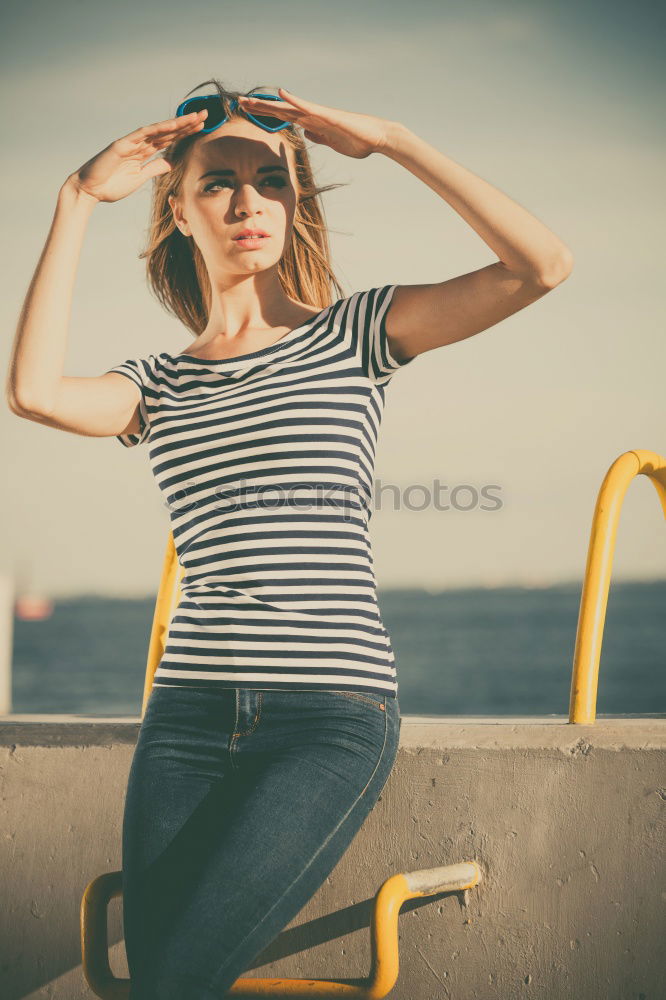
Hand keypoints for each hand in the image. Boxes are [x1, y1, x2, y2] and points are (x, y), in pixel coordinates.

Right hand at [68, 111, 207, 203]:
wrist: (90, 190)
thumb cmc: (111, 185)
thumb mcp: (139, 178)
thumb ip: (154, 168)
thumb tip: (171, 163)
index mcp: (144, 152)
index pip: (169, 140)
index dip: (185, 133)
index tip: (202, 127)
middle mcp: (140, 144)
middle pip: (168, 131)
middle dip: (187, 124)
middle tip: (206, 114)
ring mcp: (131, 142)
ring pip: (159, 130)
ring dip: (178, 123)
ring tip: (195, 117)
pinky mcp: (122, 144)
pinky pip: (144, 134)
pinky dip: (159, 128)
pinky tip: (174, 124)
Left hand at [238, 88, 392, 158]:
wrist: (377, 138)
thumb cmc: (358, 141)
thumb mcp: (332, 142)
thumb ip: (318, 136)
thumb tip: (305, 133)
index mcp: (312, 123)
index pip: (284, 118)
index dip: (266, 114)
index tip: (248, 112)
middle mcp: (313, 116)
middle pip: (281, 110)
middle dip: (260, 107)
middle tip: (239, 103)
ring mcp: (319, 114)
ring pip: (289, 107)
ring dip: (269, 104)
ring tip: (250, 100)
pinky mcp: (328, 116)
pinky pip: (308, 107)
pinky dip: (294, 100)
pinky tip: (281, 93)